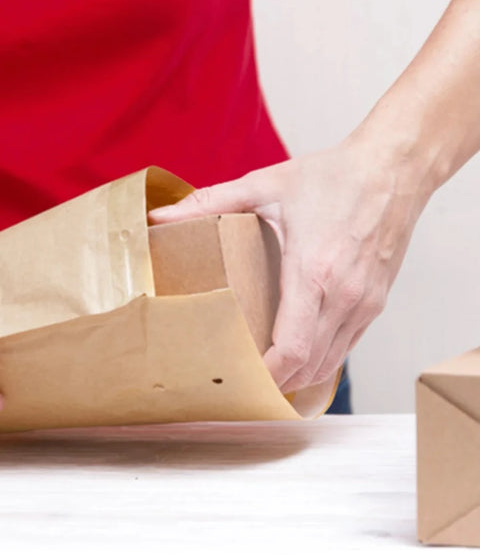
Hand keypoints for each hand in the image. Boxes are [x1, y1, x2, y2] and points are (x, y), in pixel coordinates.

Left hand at [149, 139, 429, 391]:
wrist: (394, 168)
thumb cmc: (333, 176)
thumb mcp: (264, 186)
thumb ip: (208, 203)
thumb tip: (159, 215)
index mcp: (314, 272)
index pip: (292, 348)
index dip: (265, 375)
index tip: (238, 382)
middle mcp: (344, 295)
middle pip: (309, 366)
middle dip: (274, 384)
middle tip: (239, 386)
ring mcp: (365, 302)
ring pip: (330, 363)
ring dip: (297, 376)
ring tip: (262, 378)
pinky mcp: (376, 302)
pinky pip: (346, 347)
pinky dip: (320, 360)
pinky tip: (296, 357)